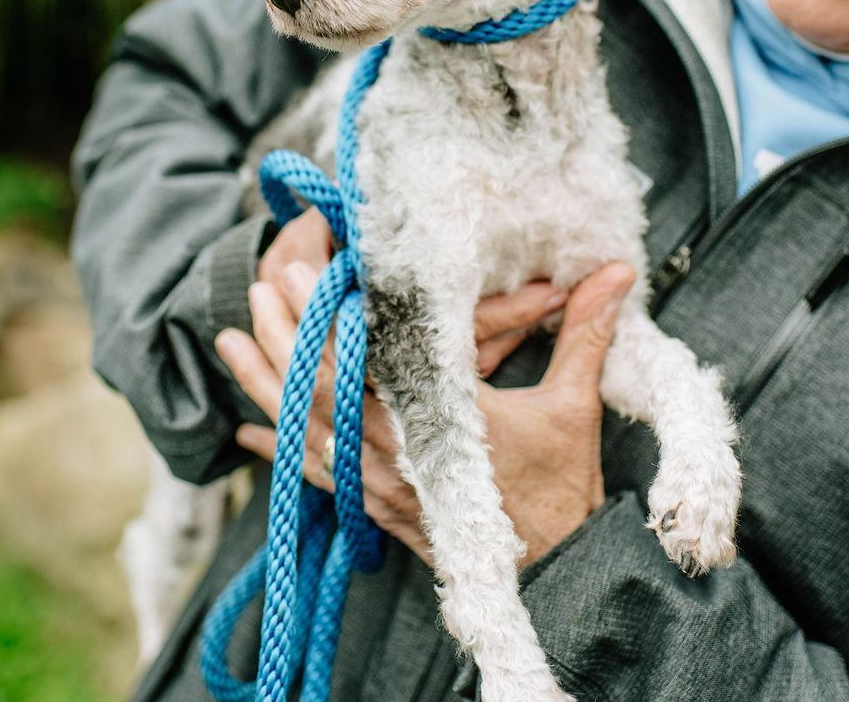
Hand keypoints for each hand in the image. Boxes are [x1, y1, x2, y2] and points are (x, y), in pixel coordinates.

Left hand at [217, 207, 633, 566]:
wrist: (556, 575)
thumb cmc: (561, 490)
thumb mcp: (573, 407)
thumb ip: (584, 333)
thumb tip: (617, 272)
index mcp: (439, 420)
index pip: (368, 360)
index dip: (326, 318)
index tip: (295, 275)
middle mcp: (397, 452)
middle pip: (321, 391)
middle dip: (283, 337)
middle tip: (257, 289)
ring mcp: (381, 485)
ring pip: (307, 430)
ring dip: (265, 385)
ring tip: (231, 341)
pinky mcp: (379, 507)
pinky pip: (318, 476)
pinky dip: (283, 450)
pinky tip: (248, 430)